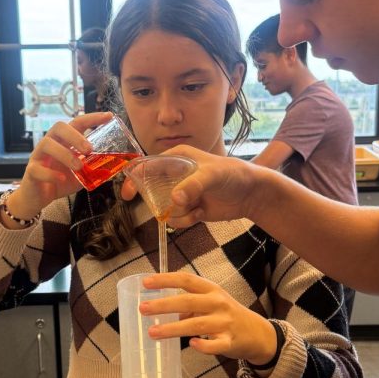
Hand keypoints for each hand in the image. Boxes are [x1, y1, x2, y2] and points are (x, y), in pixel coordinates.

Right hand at [9, 112, 113, 218]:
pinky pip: (38, 169)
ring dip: (65, 154)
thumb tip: (116, 167)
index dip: (92, 118)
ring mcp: (38, 156)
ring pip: (46, 144)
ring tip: (78, 167)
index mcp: (64, 141)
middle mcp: (50, 144)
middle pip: (59, 127)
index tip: (109, 116)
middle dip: (75, 135)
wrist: (38, 198)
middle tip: (89, 149)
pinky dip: (51, 174)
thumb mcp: (81, 174)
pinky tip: (62, 179)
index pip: (77, 123)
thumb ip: (93, 168)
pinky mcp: (31, 172)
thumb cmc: (59, 181)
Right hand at [120, 146, 261, 225]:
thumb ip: (193, 185)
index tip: (128, 194)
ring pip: (164, 208)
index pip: (148, 165)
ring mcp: (181, 192)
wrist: (250, 194)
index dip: (134, 178)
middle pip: (151, 189)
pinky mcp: (188, 208)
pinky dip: (186, 220)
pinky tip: (201, 213)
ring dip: (178, 213)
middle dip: (156, 202)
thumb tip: (175, 199)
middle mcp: (175, 174)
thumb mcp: (213, 175)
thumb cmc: (233, 175)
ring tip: (197, 207)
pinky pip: (176, 219)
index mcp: (176, 157)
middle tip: (164, 209)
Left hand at [140, 271, 276, 365]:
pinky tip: (191, 344)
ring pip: (196, 324)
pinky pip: (215, 345)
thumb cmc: (227, 315)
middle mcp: (218, 303)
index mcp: (211, 290)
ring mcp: (225, 323)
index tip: (146, 282)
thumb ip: (188, 304)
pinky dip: (203, 346)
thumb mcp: (211, 302)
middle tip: (143, 309)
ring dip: (173, 329)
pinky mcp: (230, 342)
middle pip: (188, 301)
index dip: (165, 280)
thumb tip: (162, 309)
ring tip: (153, 332)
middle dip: (164, 305)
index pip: (186, 280)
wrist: (257, 333)